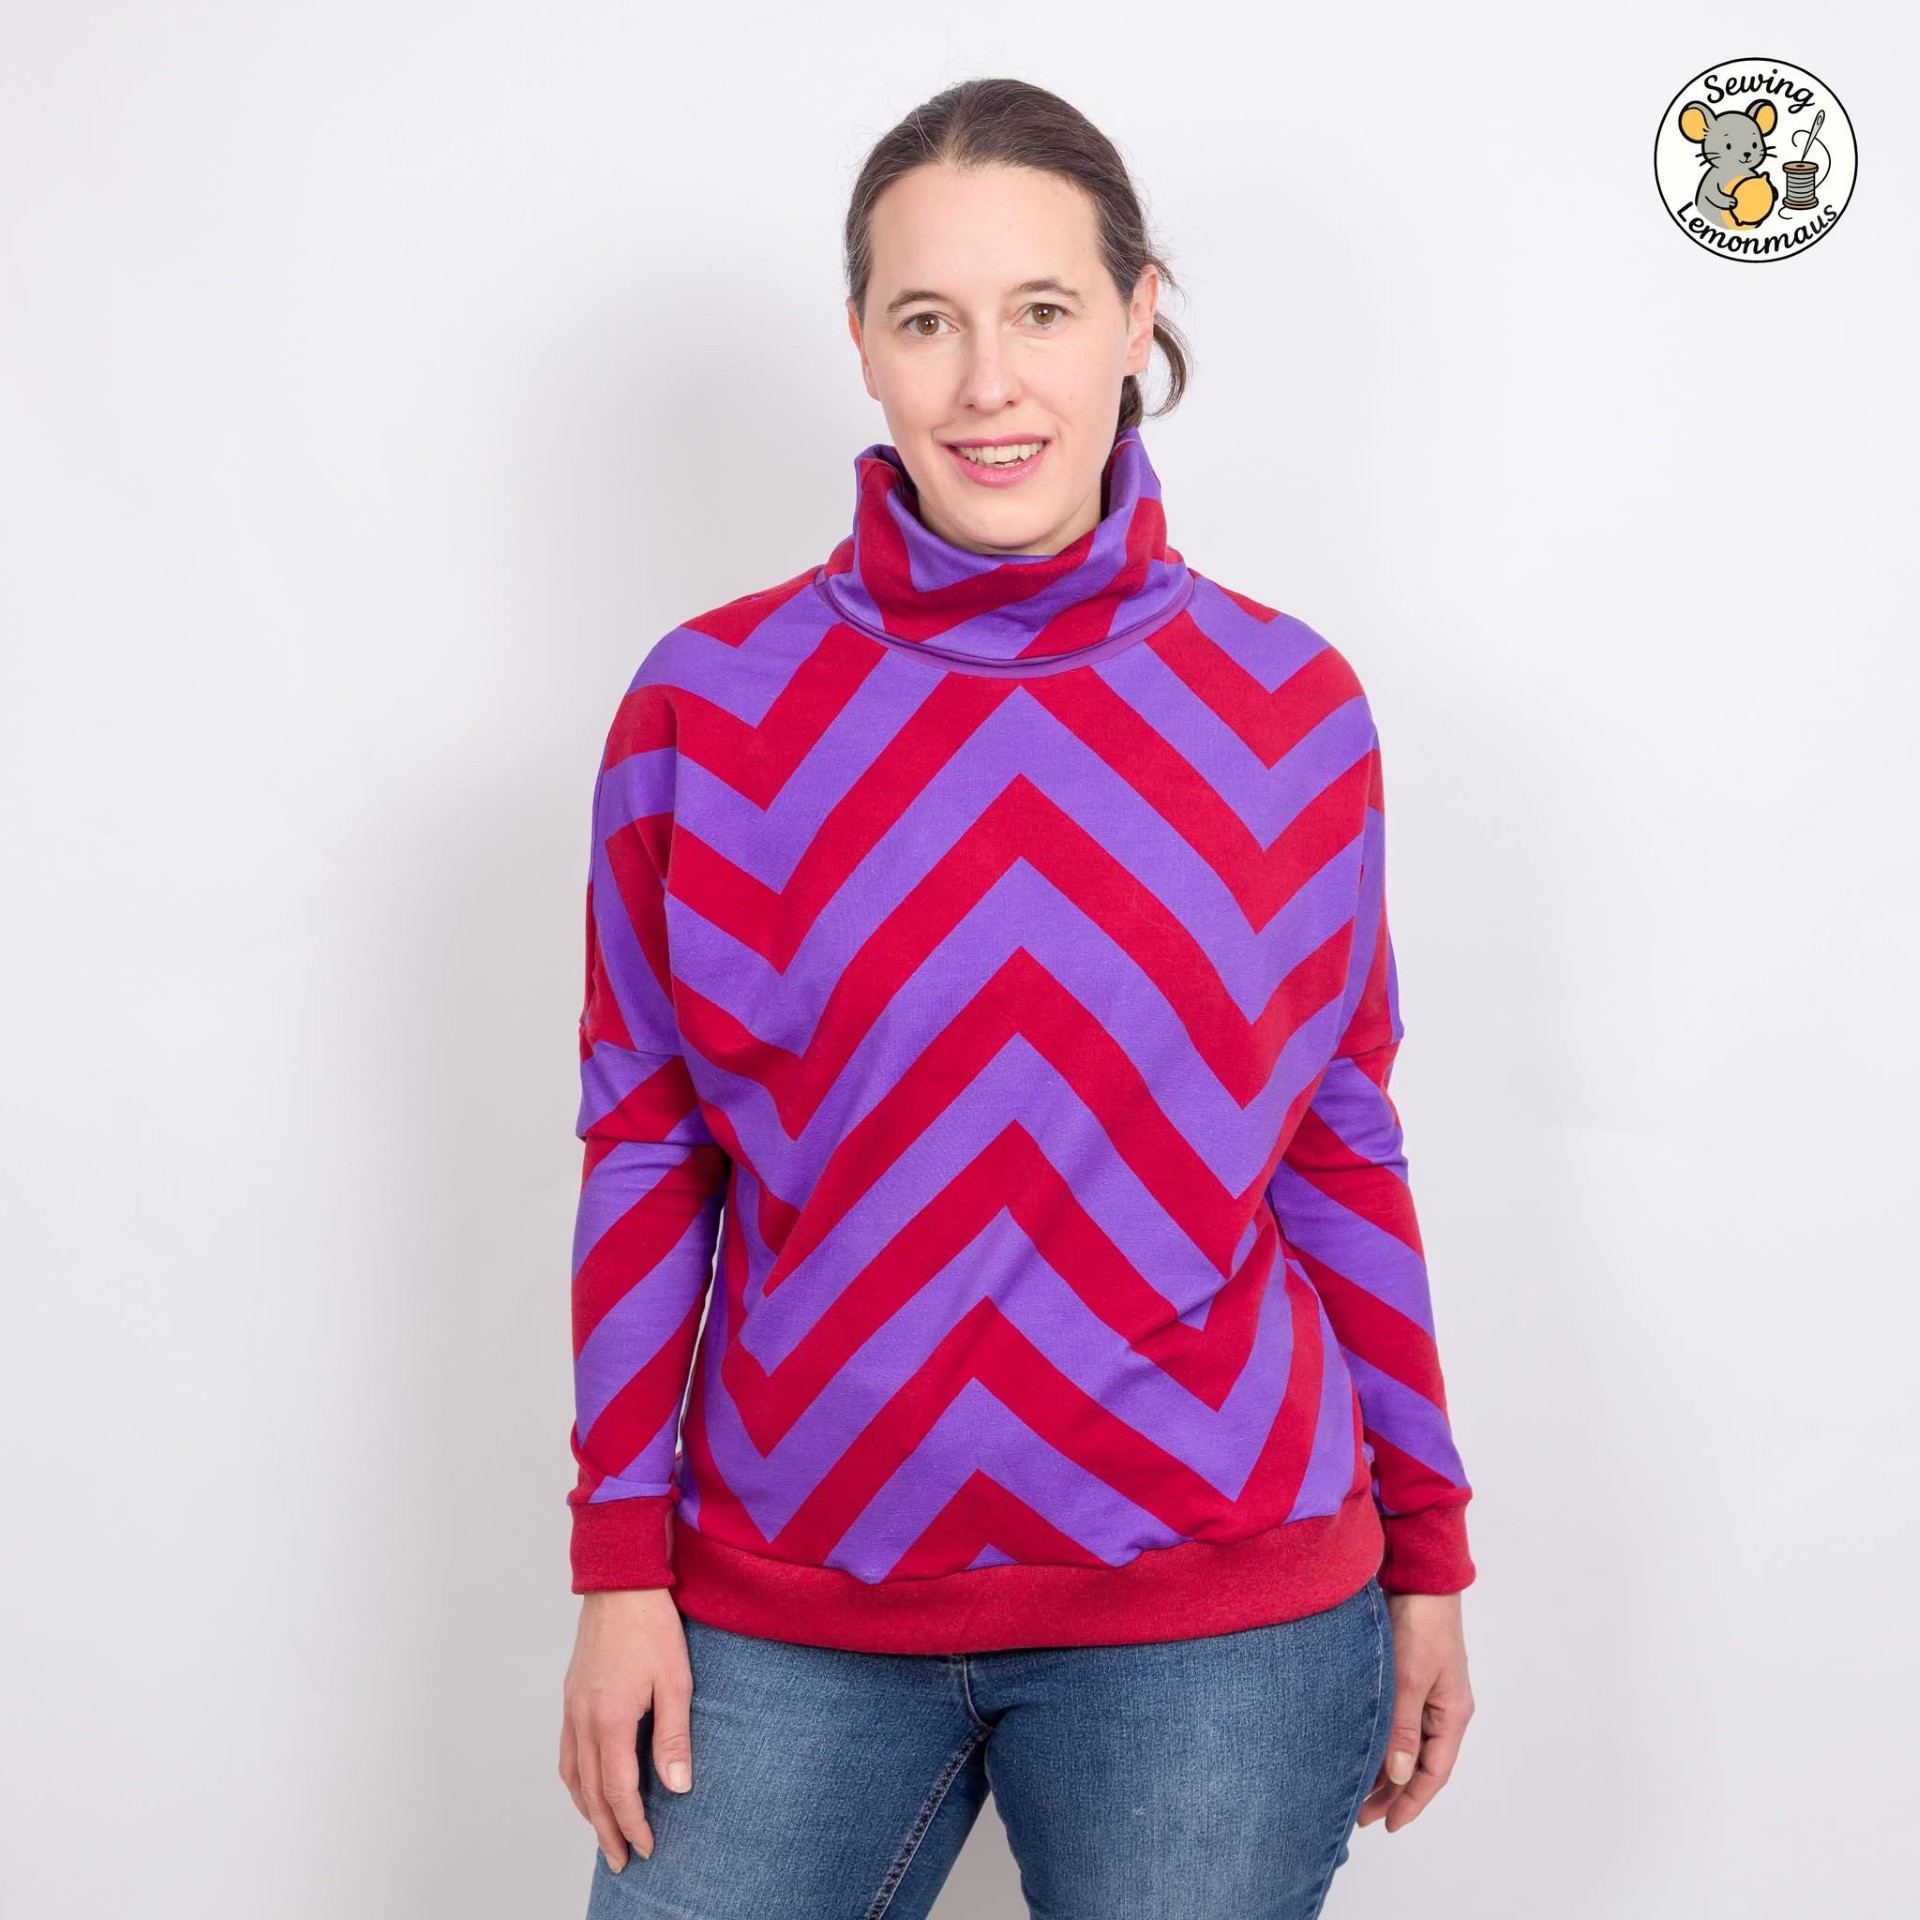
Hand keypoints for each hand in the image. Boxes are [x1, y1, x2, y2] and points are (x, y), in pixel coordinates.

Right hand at [559, 1588, 694, 1872]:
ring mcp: (572, 1708)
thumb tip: (677, 1787)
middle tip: (621, 1860)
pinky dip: (575, 1780)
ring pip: (572, 1775)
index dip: (632, 1823)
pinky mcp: (570, 1696)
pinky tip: (586, 1785)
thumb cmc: (652, 1626)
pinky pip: (565, 1751)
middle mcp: (583, 1719)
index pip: (618, 1790)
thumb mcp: (676, 1680)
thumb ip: (674, 1736)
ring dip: (587, 1810)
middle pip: (590, 1791)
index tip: (647, 1847)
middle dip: (607, 1830)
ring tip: (603, 1833)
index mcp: (610, 1719)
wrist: (620, 1582)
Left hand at [1355, 1590, 1472, 1833]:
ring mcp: (1425, 1693)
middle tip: (1361, 1817)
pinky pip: (1395, 1721)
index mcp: (1451, 1714)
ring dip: (1383, 1768)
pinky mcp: (1406, 1676)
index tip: (1387, 1825)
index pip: (1432, 1772)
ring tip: (1354, 1792)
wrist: (1417, 1574)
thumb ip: (1403, 1728)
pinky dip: (1380, 1740)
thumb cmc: (1420, 1622)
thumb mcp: (1410, 1679)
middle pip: (1418, 1763)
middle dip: (1392, 1792)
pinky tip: (1358, 1749)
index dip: (1410, 1802)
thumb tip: (1397, 1776)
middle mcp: (1441, 1709)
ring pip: (1405, 1743)